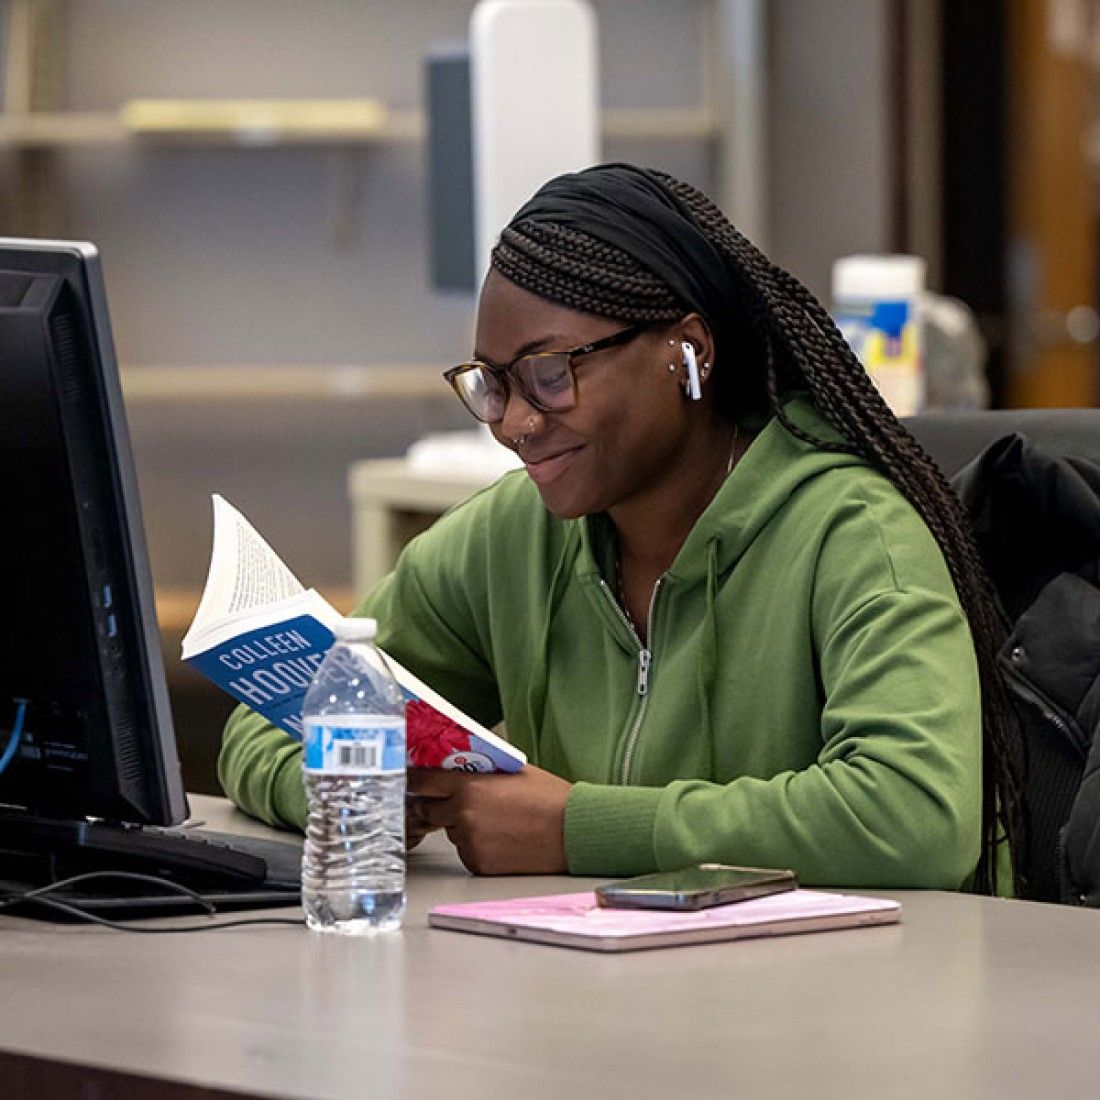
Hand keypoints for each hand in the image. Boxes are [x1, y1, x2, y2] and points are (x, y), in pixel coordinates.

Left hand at [406, 765, 571, 874]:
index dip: (415, 781)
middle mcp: (463, 814)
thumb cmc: (549, 798)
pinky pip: (467, 853)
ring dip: (462, 827)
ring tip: (496, 823)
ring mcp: (469, 842)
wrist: (573, 832)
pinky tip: (502, 840)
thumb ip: (480, 773)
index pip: (424, 782)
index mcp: (469, 786)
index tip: (411, 781)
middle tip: (452, 804)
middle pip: (429, 811)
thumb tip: (459, 772)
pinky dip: (478, 847)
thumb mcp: (512, 771)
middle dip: (437, 807)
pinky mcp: (478, 864)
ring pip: (451, 833)